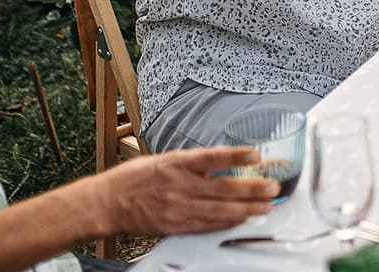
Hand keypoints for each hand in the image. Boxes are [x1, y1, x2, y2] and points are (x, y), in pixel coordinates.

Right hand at [91, 146, 278, 235]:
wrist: (106, 203)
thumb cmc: (133, 178)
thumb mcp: (164, 159)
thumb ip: (193, 162)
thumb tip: (223, 158)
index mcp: (177, 163)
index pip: (212, 157)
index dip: (236, 155)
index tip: (257, 154)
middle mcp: (179, 185)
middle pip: (222, 187)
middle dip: (251, 189)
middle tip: (272, 188)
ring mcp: (178, 207)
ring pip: (218, 210)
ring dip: (245, 209)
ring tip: (265, 207)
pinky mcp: (174, 225)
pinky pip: (205, 225)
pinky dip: (225, 223)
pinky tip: (241, 220)